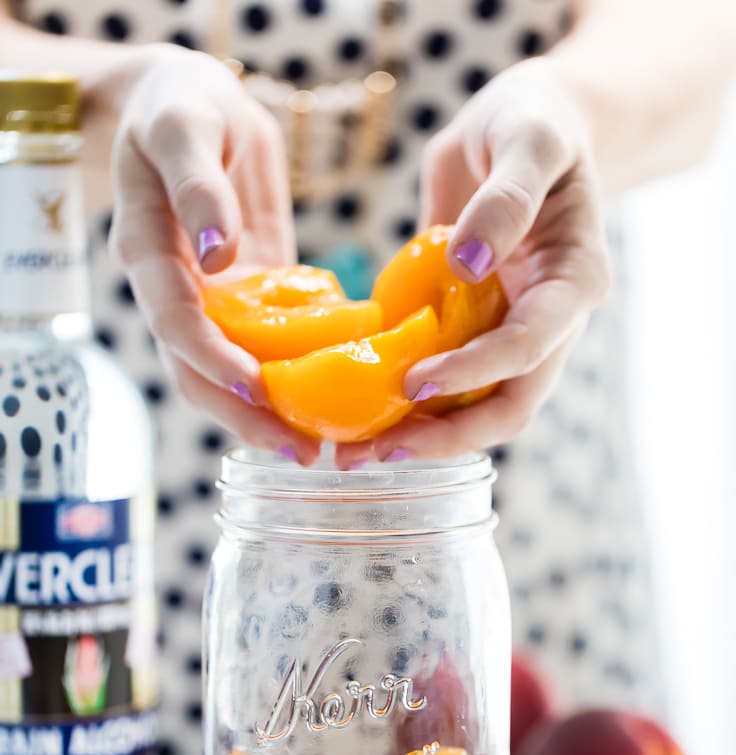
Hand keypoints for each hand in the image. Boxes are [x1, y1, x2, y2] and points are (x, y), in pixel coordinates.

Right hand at [109, 45, 319, 464]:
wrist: (193, 107)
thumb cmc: (181, 106)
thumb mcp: (185, 127)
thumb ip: (197, 186)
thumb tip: (219, 254)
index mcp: (146, 251)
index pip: (172, 319)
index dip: (209, 358)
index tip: (253, 388)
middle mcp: (173, 290)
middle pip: (196, 372)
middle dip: (243, 416)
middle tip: (297, 450)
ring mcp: (210, 301)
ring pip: (228, 374)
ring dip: (268, 415)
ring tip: (317, 448)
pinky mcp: (246, 298)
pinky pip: (266, 347)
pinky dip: (293, 378)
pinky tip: (332, 402)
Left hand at [336, 57, 610, 467]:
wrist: (525, 127)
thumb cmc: (534, 122)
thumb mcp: (529, 137)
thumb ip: (507, 199)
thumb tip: (469, 263)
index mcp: (575, 284)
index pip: (529, 347)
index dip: (474, 372)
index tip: (414, 383)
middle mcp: (549, 324)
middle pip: (508, 407)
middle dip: (446, 437)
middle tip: (379, 453)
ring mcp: (511, 333)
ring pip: (476, 410)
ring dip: (420, 436)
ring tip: (355, 453)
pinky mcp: (473, 333)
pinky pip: (445, 383)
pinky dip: (406, 406)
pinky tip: (358, 416)